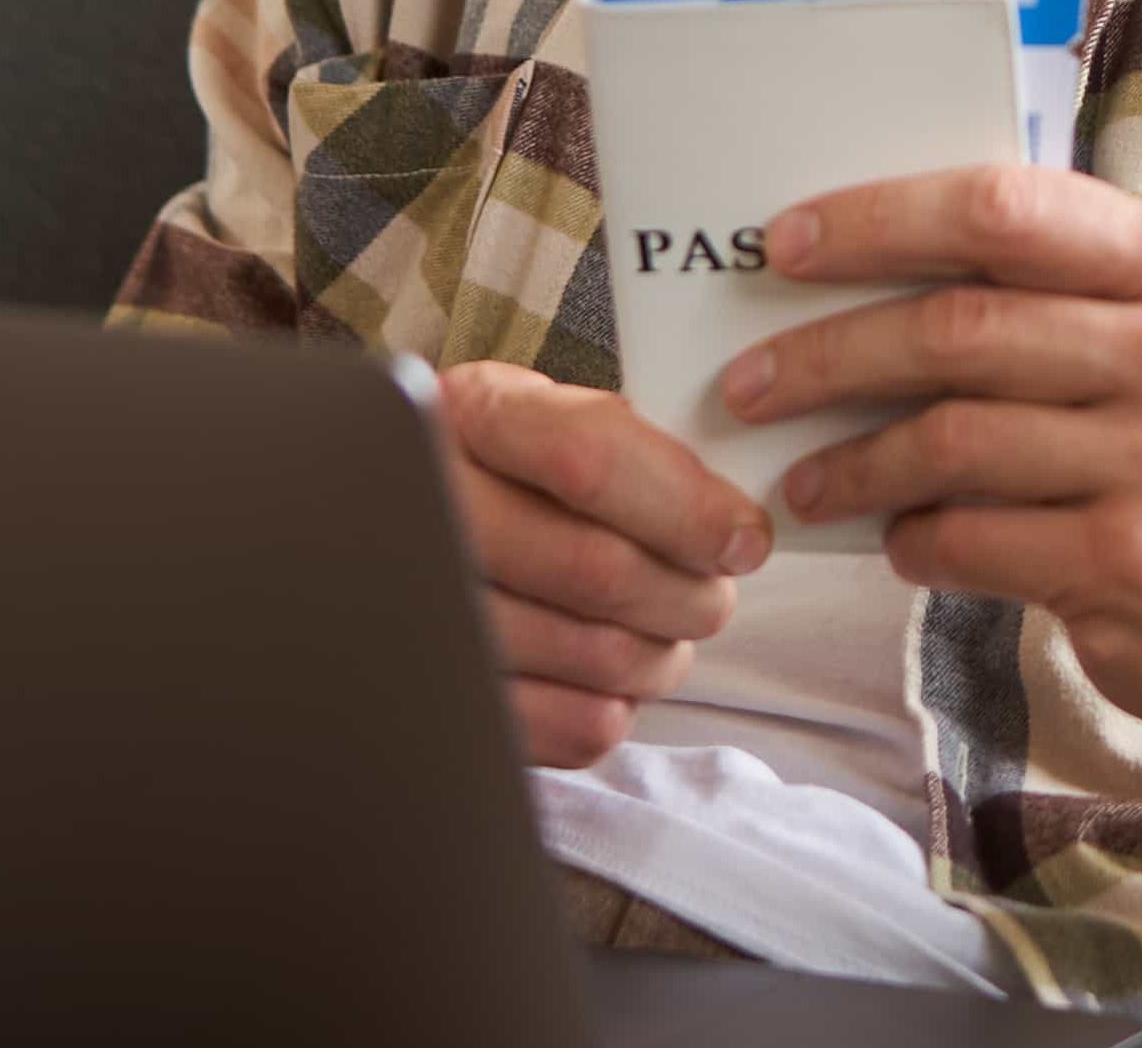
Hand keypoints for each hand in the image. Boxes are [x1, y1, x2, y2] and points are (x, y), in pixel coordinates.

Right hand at [434, 359, 771, 765]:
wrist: (398, 526)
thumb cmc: (498, 472)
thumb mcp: (548, 419)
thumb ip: (633, 451)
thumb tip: (733, 530)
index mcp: (469, 415)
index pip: (589, 459)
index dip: (688, 508)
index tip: (744, 540)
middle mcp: (430, 507)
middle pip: (600, 572)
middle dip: (689, 595)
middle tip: (709, 597)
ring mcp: (420, 610)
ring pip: (596, 658)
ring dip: (660, 657)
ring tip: (659, 636)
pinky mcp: (436, 697)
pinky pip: (567, 727)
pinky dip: (611, 710)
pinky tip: (600, 678)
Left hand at [721, 163, 1141, 752]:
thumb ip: (1066, 285)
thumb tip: (871, 259)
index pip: (1009, 209)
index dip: (880, 218)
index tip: (786, 242)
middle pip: (961, 329)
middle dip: (828, 353)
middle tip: (746, 383)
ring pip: (951, 439)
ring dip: (850, 462)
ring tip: (803, 480)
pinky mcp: (1133, 571)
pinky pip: (972, 540)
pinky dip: (913, 541)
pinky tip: (900, 541)